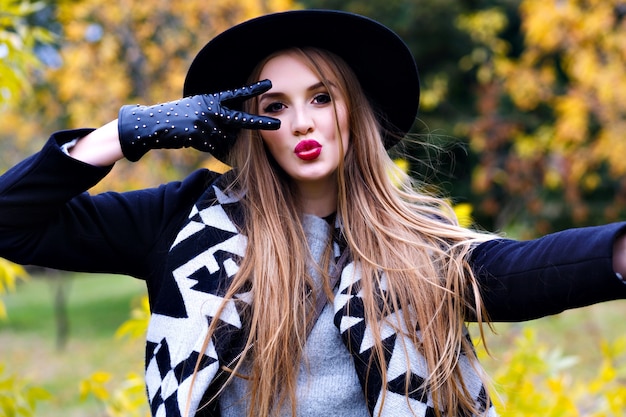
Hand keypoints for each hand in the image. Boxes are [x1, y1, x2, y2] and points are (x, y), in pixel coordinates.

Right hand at [117, 79, 279, 161]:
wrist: (152, 124)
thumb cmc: (177, 119)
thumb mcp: (197, 110)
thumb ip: (216, 116)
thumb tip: (233, 133)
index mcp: (211, 99)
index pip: (236, 94)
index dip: (253, 90)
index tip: (269, 85)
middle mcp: (211, 108)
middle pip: (240, 118)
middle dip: (259, 123)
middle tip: (276, 123)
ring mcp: (205, 121)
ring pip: (223, 138)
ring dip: (215, 140)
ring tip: (197, 133)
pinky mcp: (198, 134)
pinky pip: (212, 145)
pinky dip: (205, 145)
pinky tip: (192, 140)